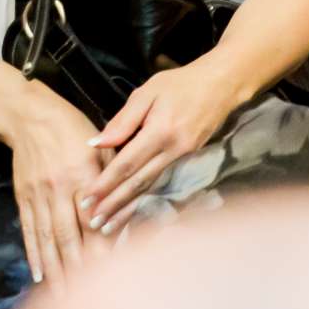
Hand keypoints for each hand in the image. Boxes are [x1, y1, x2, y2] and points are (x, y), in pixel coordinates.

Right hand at [0, 81, 105, 284]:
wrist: (29, 115)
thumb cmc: (73, 129)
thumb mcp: (100, 148)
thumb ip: (113, 179)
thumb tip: (121, 214)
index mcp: (82, 175)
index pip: (93, 220)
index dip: (101, 248)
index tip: (112, 276)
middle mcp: (59, 189)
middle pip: (68, 236)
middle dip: (77, 271)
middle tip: (86, 302)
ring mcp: (38, 195)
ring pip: (47, 239)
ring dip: (55, 271)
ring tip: (62, 299)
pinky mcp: (23, 197)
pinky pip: (29, 231)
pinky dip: (33, 255)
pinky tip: (39, 276)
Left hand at [84, 61, 244, 229]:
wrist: (221, 85)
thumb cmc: (180, 83)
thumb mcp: (147, 92)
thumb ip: (123, 120)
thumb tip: (97, 142)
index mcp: (160, 131)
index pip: (127, 163)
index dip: (106, 183)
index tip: (87, 198)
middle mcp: (173, 150)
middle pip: (138, 183)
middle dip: (114, 204)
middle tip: (93, 222)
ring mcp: (183, 158)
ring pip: (150, 187)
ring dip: (128, 208)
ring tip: (109, 226)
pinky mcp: (189, 160)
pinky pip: (162, 183)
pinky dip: (145, 199)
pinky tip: (133, 211)